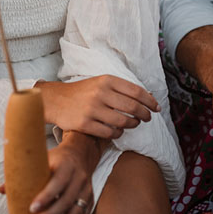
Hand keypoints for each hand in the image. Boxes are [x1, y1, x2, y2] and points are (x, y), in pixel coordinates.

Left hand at [25, 137, 95, 213]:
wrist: (79, 155)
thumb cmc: (54, 160)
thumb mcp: (41, 160)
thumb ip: (23, 175)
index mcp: (67, 166)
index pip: (58, 182)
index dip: (46, 196)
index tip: (31, 209)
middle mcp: (80, 179)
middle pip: (66, 201)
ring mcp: (87, 192)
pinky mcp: (90, 203)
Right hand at [38, 76, 159, 138]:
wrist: (56, 100)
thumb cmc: (82, 92)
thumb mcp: (101, 82)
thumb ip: (122, 88)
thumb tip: (147, 96)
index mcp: (107, 80)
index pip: (136, 91)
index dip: (150, 101)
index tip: (157, 108)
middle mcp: (100, 93)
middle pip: (132, 107)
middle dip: (145, 114)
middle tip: (148, 118)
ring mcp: (92, 109)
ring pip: (122, 122)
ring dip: (132, 125)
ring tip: (134, 124)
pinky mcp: (85, 124)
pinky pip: (109, 133)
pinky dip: (118, 134)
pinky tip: (119, 131)